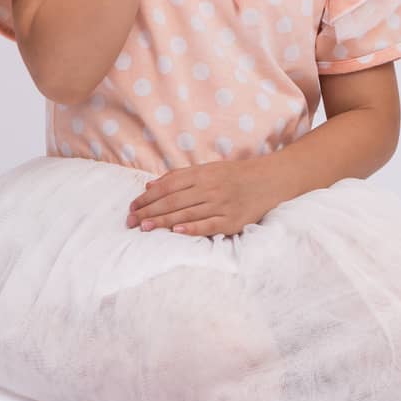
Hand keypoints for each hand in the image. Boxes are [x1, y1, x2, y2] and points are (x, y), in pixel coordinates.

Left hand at [127, 157, 279, 237]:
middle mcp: (210, 188)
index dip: (148, 197)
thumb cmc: (235, 175)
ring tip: (145, 228)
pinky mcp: (232, 220)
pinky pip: (209, 225)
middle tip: (131, 222)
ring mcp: (222, 204)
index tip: (132, 207)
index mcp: (202, 174)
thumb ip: (179, 176)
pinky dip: (192, 228)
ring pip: (187, 214)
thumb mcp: (208, 168)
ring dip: (163, 222)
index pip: (168, 186)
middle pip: (173, 201)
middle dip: (149, 211)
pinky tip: (176, 232)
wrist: (270, 180)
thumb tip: (150, 185)